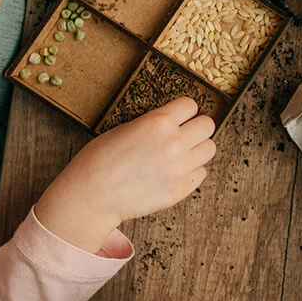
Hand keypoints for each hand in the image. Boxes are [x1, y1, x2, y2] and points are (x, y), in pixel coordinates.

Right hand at [35, 97, 215, 252]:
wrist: (91, 196)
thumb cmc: (100, 160)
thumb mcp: (126, 128)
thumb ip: (155, 124)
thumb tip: (174, 122)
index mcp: (159, 122)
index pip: (191, 105)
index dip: (184, 111)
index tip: (179, 117)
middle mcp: (174, 143)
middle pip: (208, 125)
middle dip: (196, 127)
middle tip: (185, 134)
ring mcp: (179, 168)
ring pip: (210, 148)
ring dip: (198, 149)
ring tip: (183, 153)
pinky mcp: (180, 189)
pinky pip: (201, 173)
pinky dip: (192, 171)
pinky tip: (175, 172)